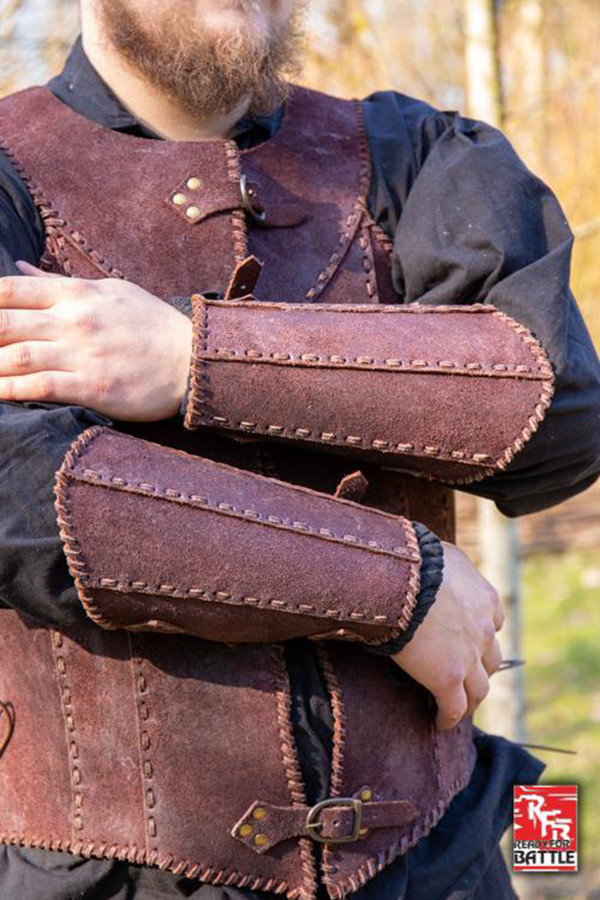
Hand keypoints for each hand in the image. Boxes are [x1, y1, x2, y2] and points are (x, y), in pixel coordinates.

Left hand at [0, 262, 192, 420]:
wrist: (194, 360)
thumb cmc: (153, 324)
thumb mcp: (110, 290)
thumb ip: (60, 284)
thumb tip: (20, 270)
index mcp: (77, 293)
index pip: (10, 290)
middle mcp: (74, 321)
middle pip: (4, 323)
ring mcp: (83, 354)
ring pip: (16, 357)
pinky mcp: (93, 388)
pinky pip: (41, 388)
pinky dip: (10, 391)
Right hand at [392, 542, 503, 730]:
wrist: (402, 578)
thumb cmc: (412, 559)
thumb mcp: (440, 554)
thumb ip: (447, 566)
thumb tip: (432, 563)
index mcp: (485, 598)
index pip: (493, 622)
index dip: (482, 634)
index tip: (470, 641)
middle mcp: (483, 629)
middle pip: (490, 658)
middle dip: (480, 668)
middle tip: (464, 676)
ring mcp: (468, 656)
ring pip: (479, 688)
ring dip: (470, 698)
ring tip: (457, 706)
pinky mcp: (447, 678)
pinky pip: (453, 707)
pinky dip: (448, 717)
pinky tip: (439, 722)